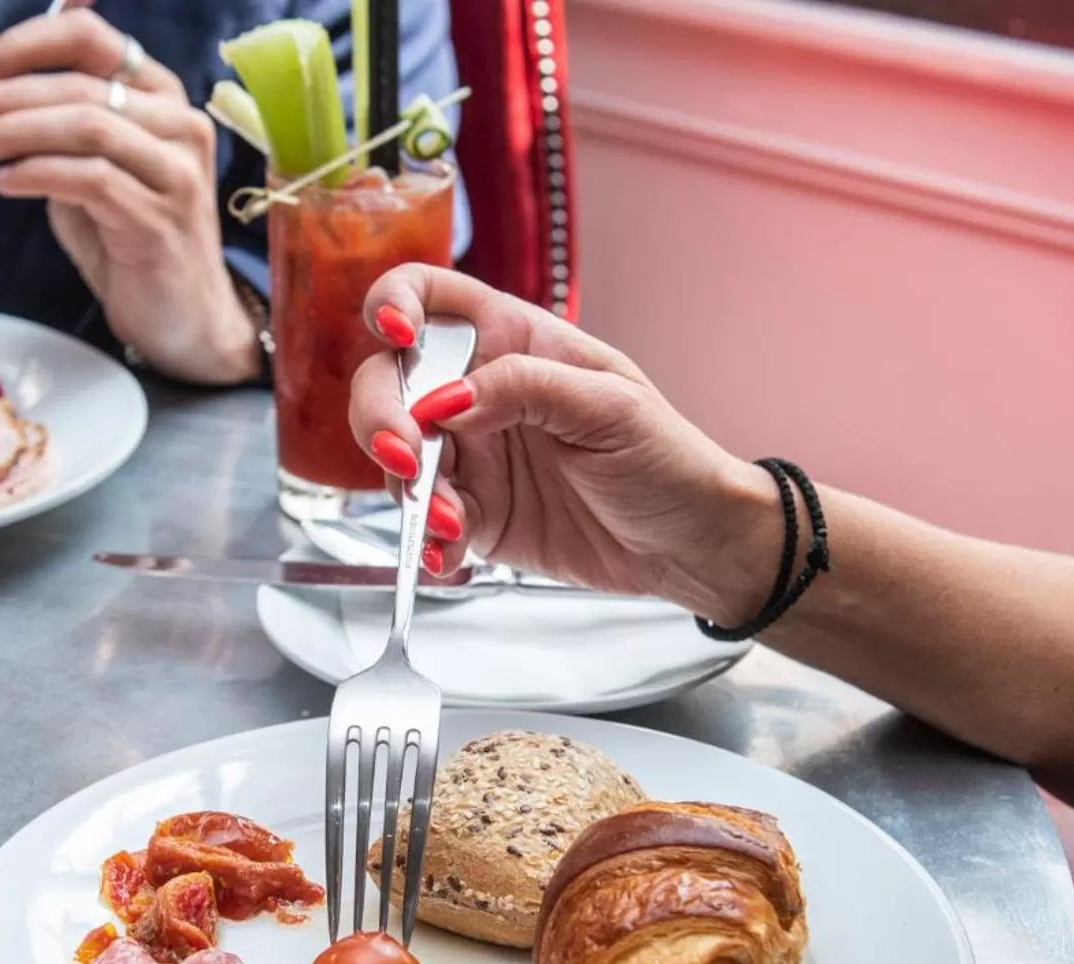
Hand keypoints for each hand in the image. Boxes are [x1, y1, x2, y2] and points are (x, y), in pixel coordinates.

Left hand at [0, 5, 259, 385]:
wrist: (184, 320)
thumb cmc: (134, 246)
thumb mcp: (92, 173)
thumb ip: (57, 133)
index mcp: (161, 99)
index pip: (90, 40)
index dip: (26, 46)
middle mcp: (179, 126)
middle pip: (77, 83)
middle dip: (0, 95)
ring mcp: (176, 172)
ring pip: (85, 124)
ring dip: (13, 132)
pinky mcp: (160, 219)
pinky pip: (90, 179)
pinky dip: (37, 174)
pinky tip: (5, 181)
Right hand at [348, 266, 785, 624]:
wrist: (693, 544)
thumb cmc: (668, 458)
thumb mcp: (609, 407)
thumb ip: (523, 389)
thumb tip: (444, 401)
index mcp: (512, 341)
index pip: (428, 298)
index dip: (393, 303)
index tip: (393, 336)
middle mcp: (478, 393)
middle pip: (389, 384)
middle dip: (380, 418)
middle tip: (408, 460)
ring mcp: (472, 456)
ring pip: (398, 459)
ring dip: (408, 490)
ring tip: (451, 522)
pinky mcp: (475, 516)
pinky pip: (426, 522)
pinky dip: (427, 540)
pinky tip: (453, 554)